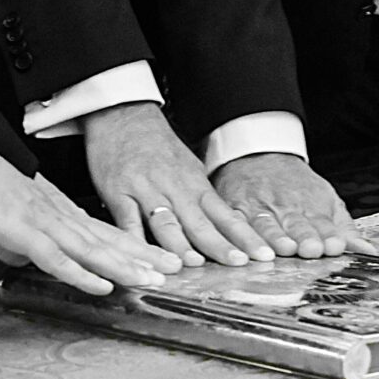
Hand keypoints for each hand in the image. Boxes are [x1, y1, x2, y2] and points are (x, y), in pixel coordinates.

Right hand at [0, 130, 180, 294]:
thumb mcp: (3, 219)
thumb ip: (18, 239)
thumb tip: (23, 257)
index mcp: (55, 209)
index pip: (101, 231)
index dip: (131, 246)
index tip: (157, 258)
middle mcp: (56, 214)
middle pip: (108, 239)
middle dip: (143, 256)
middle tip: (176, 270)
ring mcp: (42, 222)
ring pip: (92, 249)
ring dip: (125, 266)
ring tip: (154, 279)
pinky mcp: (23, 231)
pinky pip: (56, 257)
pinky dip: (81, 273)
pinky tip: (101, 286)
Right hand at [83, 102, 274, 266]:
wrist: (123, 114)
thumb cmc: (156, 144)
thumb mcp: (188, 168)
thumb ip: (202, 200)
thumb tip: (225, 228)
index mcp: (194, 185)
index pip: (225, 216)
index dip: (243, 237)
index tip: (261, 255)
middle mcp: (174, 189)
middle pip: (200, 222)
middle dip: (220, 246)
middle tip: (237, 264)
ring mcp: (145, 191)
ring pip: (166, 222)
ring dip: (180, 245)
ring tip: (193, 264)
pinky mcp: (118, 193)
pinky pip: (128, 220)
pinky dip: (135, 240)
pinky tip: (142, 256)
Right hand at [212, 153, 375, 258]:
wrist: (259, 155)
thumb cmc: (295, 184)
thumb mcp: (327, 199)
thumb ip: (346, 230)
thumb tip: (370, 253)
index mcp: (310, 207)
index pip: (321, 224)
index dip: (328, 236)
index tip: (334, 246)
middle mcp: (284, 208)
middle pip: (295, 225)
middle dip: (304, 237)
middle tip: (310, 249)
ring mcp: (258, 209)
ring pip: (265, 225)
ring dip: (274, 238)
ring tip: (283, 248)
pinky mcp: (235, 210)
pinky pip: (235, 223)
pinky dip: (240, 233)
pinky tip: (243, 245)